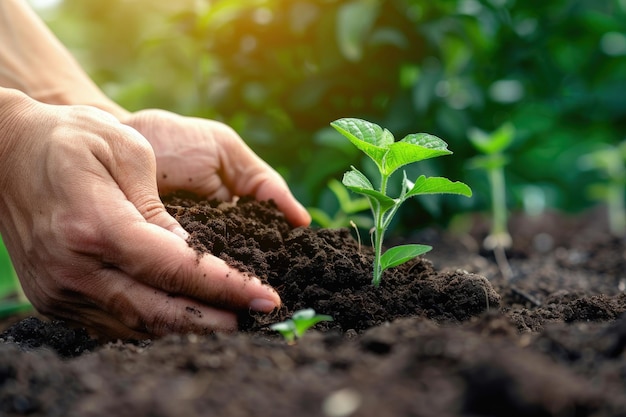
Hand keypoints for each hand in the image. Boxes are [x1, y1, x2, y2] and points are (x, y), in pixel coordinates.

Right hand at [0, 91, 280, 338]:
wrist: (5, 151)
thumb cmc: (71, 138)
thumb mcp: (127, 150)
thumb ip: (161, 209)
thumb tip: (190, 257)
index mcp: (96, 226)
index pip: (176, 270)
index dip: (227, 288)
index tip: (265, 297)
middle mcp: (74, 268)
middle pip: (159, 312)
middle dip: (215, 320)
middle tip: (257, 319)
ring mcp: (60, 288)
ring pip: (136, 326)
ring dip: (188, 329)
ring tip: (230, 323)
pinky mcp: (54, 297)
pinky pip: (113, 324)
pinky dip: (154, 326)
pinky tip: (185, 319)